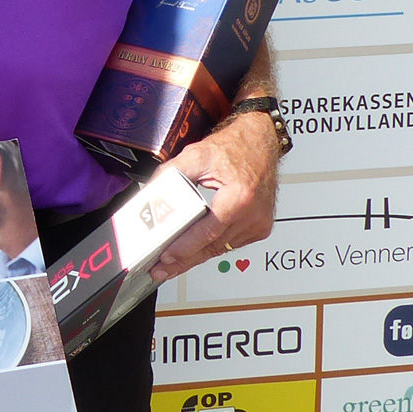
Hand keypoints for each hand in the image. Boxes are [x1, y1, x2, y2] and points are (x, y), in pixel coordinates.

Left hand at [148, 112, 279, 283]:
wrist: (261, 142)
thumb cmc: (234, 147)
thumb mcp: (197, 155)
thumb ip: (172, 174)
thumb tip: (152, 194)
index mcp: (240, 197)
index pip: (208, 232)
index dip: (186, 247)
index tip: (167, 256)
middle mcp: (253, 214)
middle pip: (213, 247)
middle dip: (184, 260)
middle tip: (161, 269)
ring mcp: (258, 224)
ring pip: (220, 249)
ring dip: (196, 256)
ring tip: (172, 263)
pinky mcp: (259, 228)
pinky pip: (229, 244)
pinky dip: (211, 247)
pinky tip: (193, 251)